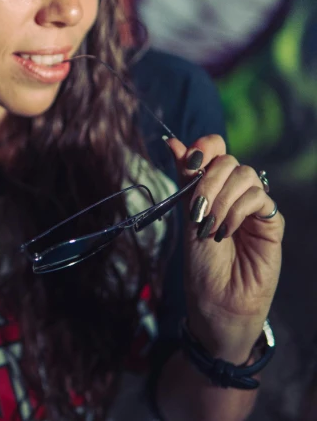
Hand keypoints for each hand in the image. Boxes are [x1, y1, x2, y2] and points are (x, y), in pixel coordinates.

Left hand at [165, 135, 283, 363]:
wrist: (216, 302)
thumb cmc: (201, 264)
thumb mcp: (187, 216)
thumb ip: (186, 178)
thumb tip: (172, 142)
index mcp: (213, 187)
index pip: (216, 148)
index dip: (205, 147)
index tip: (190, 161)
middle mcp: (234, 193)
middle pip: (228, 160)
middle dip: (208, 180)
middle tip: (197, 209)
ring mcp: (254, 207)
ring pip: (245, 175)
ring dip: (222, 197)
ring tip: (210, 225)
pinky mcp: (271, 223)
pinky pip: (259, 198)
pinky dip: (237, 210)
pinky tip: (225, 231)